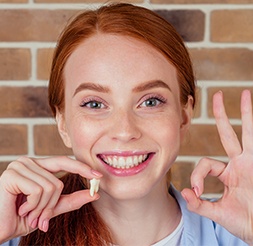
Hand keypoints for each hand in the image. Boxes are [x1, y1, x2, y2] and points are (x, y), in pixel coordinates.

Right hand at [0, 156, 101, 242]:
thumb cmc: (21, 218)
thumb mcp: (50, 208)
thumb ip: (70, 200)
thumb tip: (94, 194)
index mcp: (37, 166)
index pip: (64, 161)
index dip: (81, 168)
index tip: (98, 176)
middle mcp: (28, 162)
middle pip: (58, 181)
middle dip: (52, 205)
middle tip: (41, 218)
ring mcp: (20, 166)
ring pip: (51, 187)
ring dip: (42, 208)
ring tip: (28, 214)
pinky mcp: (12, 175)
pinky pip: (39, 190)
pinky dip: (34, 206)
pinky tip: (20, 209)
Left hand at [181, 90, 252, 243]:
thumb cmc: (244, 223)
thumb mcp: (218, 212)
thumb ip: (200, 204)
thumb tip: (185, 192)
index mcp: (228, 172)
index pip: (206, 163)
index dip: (197, 175)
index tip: (196, 192)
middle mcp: (240, 162)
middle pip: (228, 133)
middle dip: (221, 115)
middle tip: (216, 95)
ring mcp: (252, 162)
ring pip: (248, 132)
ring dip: (246, 113)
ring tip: (244, 93)